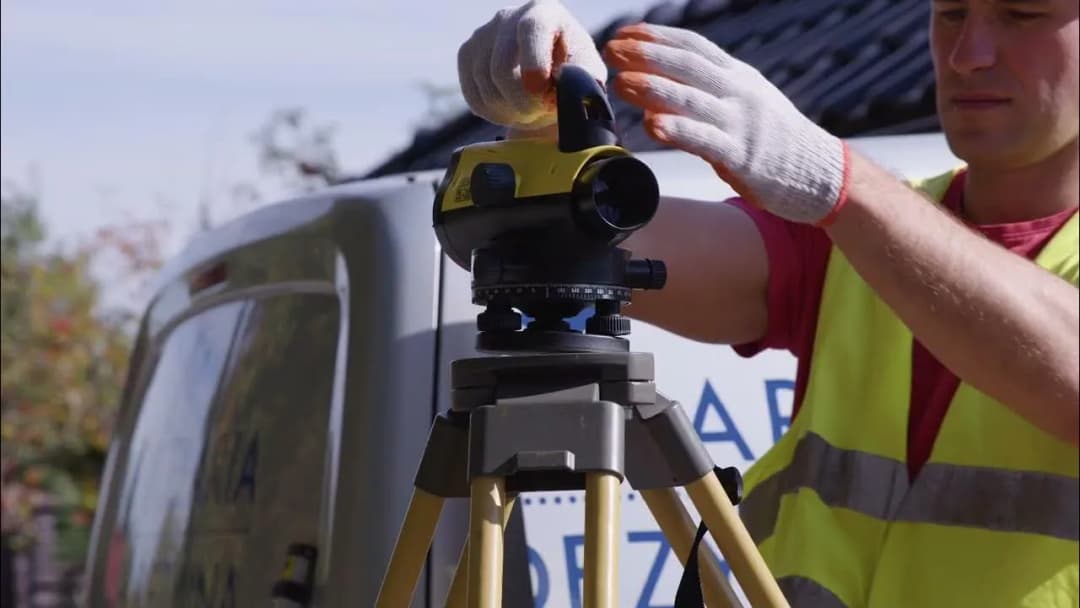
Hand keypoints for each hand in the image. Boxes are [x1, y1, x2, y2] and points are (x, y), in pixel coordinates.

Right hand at [457, 0, 606, 132]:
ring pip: (485, 84)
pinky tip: (509, 110)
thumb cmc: (572, 75)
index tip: (538, 88)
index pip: (531, 29)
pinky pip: (472, 93)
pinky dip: (491, 111)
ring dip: (508, 109)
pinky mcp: (467, 54)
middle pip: (501, 65)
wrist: (548, 79)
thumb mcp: (588, 75)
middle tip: (537, 113)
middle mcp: (509, 16)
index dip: (533, 60)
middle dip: (520, 100)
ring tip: (528, 112)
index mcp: (544, 13)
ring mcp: (483, 34)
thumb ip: (585, 79)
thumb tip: (575, 87)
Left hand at [603, 23, 850, 225]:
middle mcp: (739, 93)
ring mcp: (741, 124)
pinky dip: (678, 130)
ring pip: (691, 100)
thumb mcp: (745, 98)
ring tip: (621, 83)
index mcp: (737, 76)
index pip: (694, 46)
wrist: (818, 171)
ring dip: (653, 89)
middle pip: (688, 66)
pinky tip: (653, 125)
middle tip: (612, 50)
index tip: (625, 32)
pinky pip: (704, 141)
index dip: (657, 36)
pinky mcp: (742, 157)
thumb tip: (661, 76)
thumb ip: (708, 87)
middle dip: (647, 55)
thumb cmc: (773, 137)